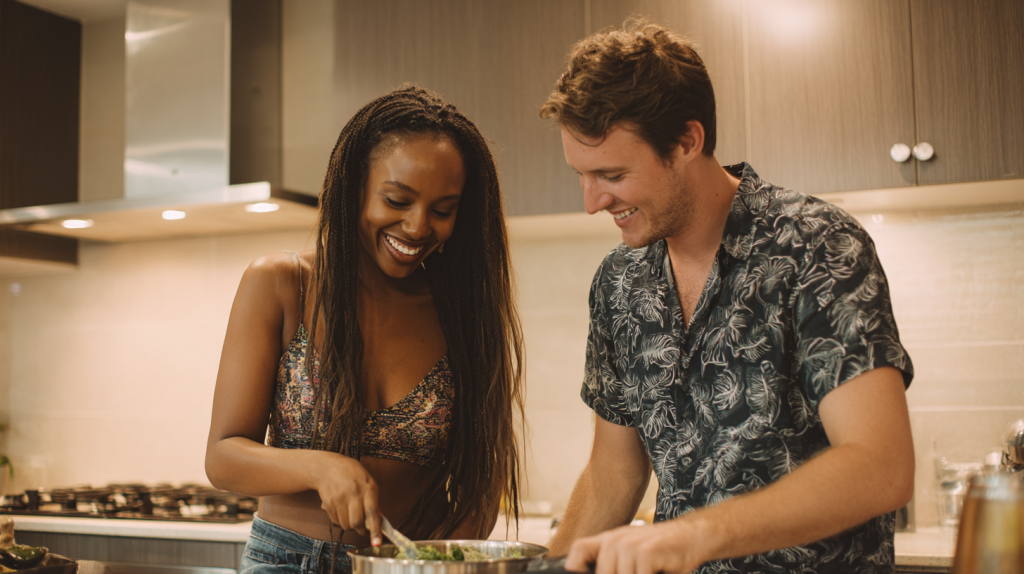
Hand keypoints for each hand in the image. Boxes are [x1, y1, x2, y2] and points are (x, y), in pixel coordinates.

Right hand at [313, 452, 382, 544]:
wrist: (327, 467)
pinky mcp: (328, 503)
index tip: (377, 543)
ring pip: (346, 525)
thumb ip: (373, 500)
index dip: (375, 529)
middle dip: (361, 530)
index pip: (372, 512)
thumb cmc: (352, 473)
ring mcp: (339, 499)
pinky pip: (336, 522)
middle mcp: (353, 493)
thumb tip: (377, 519)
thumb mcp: (368, 481)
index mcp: (367, 488)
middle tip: (362, 528)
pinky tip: (341, 511)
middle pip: (357, 523)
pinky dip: (340, 522)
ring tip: (351, 516)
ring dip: (350, 526)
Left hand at [565, 520, 704, 573]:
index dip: (575, 566)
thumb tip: (586, 570)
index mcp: (609, 540)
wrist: (692, 537)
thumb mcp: (632, 555)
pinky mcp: (645, 552)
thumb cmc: (661, 552)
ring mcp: (629, 545)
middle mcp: (615, 540)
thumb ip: (613, 565)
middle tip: (640, 572)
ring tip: (650, 571)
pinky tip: (659, 571)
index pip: (578, 550)